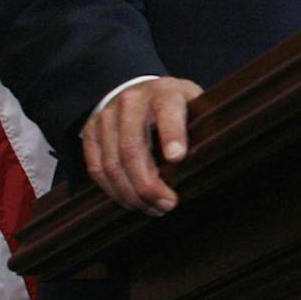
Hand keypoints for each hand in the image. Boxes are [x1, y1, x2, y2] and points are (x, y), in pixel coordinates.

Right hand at [81, 76, 202, 212]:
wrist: (140, 91)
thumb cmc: (175, 106)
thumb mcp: (194, 106)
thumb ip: (200, 126)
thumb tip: (209, 160)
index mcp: (164, 93)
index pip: (167, 112)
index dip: (172, 135)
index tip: (177, 157)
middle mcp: (131, 102)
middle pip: (133, 149)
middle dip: (149, 184)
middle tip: (167, 204)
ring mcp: (107, 117)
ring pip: (112, 163)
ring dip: (132, 193)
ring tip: (153, 208)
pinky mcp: (91, 132)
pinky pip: (97, 168)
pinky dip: (113, 190)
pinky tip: (131, 202)